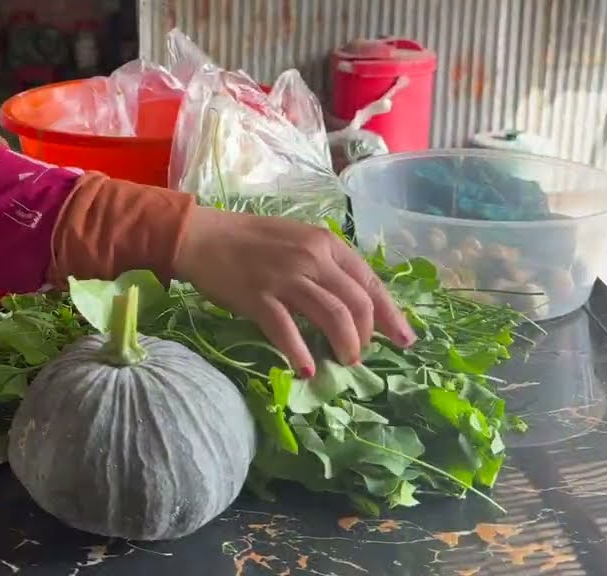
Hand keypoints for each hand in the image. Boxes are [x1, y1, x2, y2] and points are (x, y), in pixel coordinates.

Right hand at [174, 207, 414, 377]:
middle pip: (357, 304)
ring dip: (344, 345)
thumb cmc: (250, 241)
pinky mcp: (258, 296)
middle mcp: (312, 258)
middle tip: (357, 355)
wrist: (202, 236)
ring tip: (342, 362)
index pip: (370, 282)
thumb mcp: (298, 241)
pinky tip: (306, 370)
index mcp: (326, 243)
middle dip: (366, 337)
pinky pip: (287, 331)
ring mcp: (286, 277)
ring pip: (332, 317)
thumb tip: (353, 305)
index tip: (404, 340)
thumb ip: (325, 266)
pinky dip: (300, 354)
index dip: (391, 315)